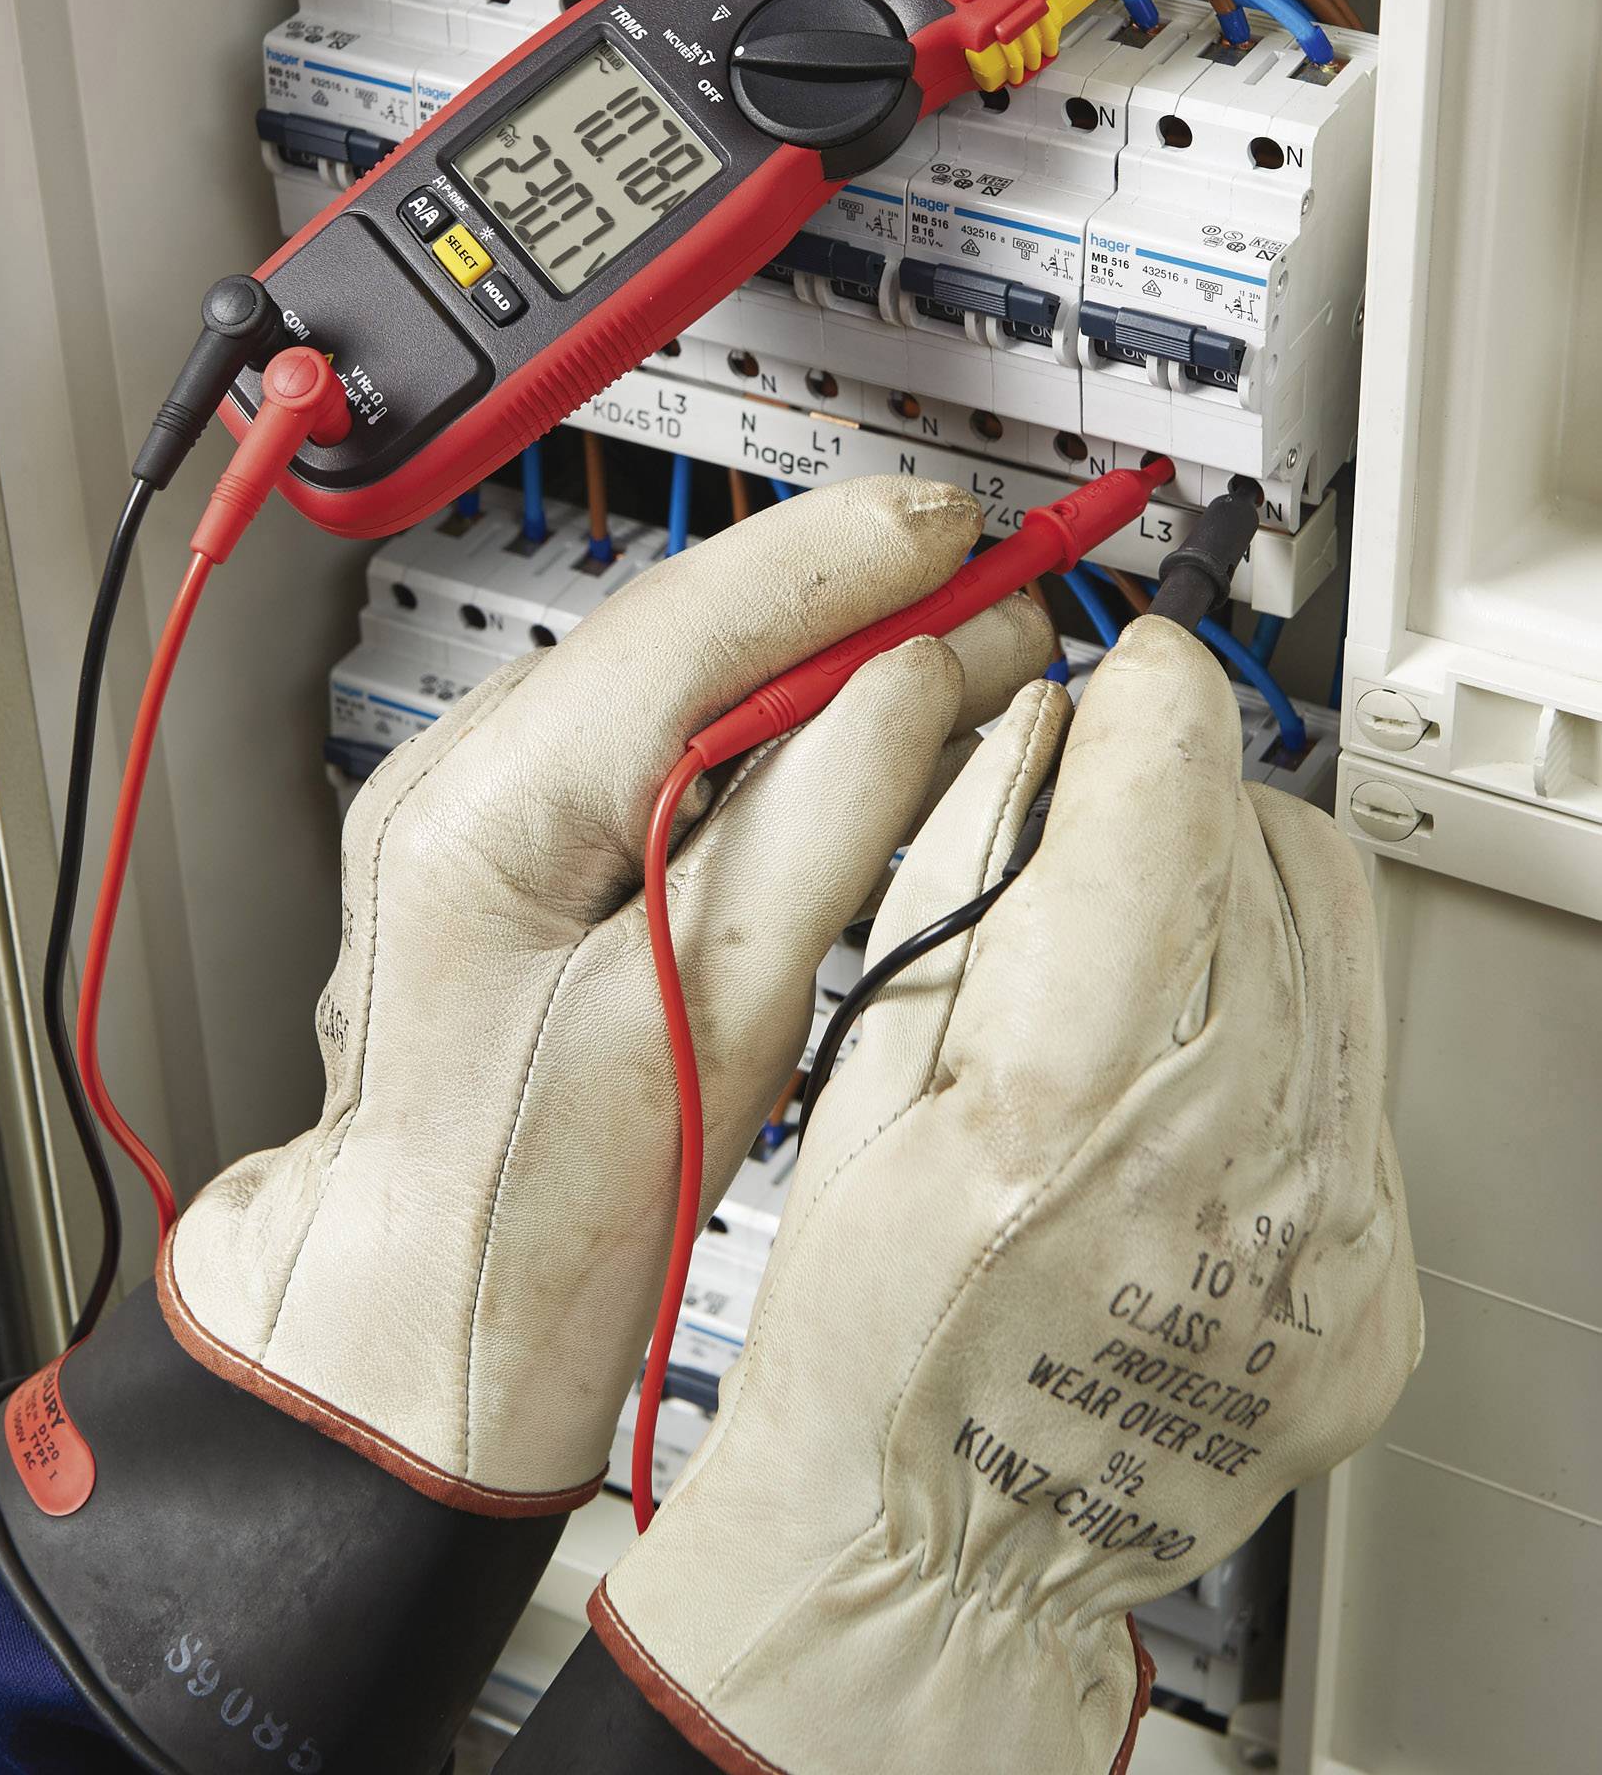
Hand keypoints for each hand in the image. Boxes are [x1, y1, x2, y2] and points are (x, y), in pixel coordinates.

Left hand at [164, 475, 1052, 1509]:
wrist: (433, 1325)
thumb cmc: (539, 1218)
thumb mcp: (717, 1013)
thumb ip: (822, 821)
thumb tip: (923, 681)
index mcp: (486, 806)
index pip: (689, 622)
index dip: (844, 563)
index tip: (966, 537)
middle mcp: (467, 778)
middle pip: (688, 632)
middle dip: (852, 599)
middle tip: (1001, 593)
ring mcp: (483, 807)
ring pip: (685, 681)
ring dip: (825, 659)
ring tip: (962, 650)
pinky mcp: (525, 847)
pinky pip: (671, 748)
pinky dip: (776, 728)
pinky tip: (861, 726)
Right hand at [594, 616, 1422, 1774]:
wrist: (941, 1558)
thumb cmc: (861, 1340)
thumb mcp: (859, 1080)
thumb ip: (961, 875)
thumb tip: (1040, 727)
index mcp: (1062, 1099)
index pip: (1169, 794)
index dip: (1146, 696)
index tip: (1120, 672)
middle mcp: (1229, 1161)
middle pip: (1267, 844)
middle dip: (1184, 781)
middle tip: (1099, 801)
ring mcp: (1324, 1232)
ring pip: (1335, 936)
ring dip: (1238, 887)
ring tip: (1128, 939)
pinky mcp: (1373, 1281)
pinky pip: (1359, 1063)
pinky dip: (1281, 1014)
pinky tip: (1185, 1059)